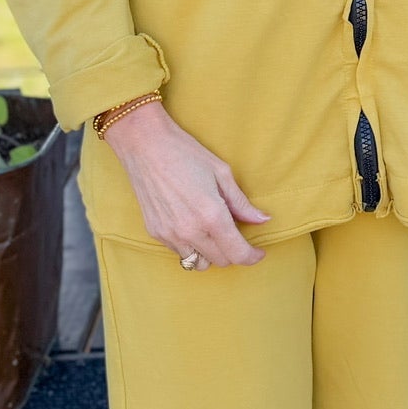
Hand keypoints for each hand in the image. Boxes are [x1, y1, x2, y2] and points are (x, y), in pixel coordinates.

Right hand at [102, 101, 270, 266]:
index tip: (258, 252)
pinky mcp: (155, 232)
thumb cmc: (185, 153)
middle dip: (233, 253)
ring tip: (213, 234)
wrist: (144, 145)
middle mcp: (190, 231)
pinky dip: (191, 247)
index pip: (237, 253)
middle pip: (220, 261)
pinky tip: (192, 226)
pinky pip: (179, 252)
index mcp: (211, 215)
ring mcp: (170, 234)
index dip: (252, 257)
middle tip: (236, 234)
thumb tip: (263, 220)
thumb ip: (241, 203)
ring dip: (211, 254)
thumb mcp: (221, 173)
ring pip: (198, 264)